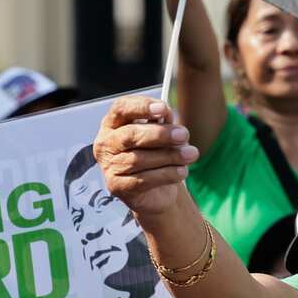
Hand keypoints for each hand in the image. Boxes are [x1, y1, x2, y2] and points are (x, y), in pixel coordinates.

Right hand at [94, 96, 197, 217]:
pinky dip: (166, 174)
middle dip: (160, 134)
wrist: (157, 191)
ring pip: (138, 159)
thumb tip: (166, 114)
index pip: (121, 108)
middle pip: (130, 134)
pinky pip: (143, 179)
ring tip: (191, 154)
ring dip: (169, 156)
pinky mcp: (116, 186)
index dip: (141, 106)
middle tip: (184, 135)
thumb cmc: (156, 154)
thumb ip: (161, 122)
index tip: (164, 108)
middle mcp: (106, 143)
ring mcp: (109, 166)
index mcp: (113, 123)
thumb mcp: (161, 133)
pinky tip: (182, 171)